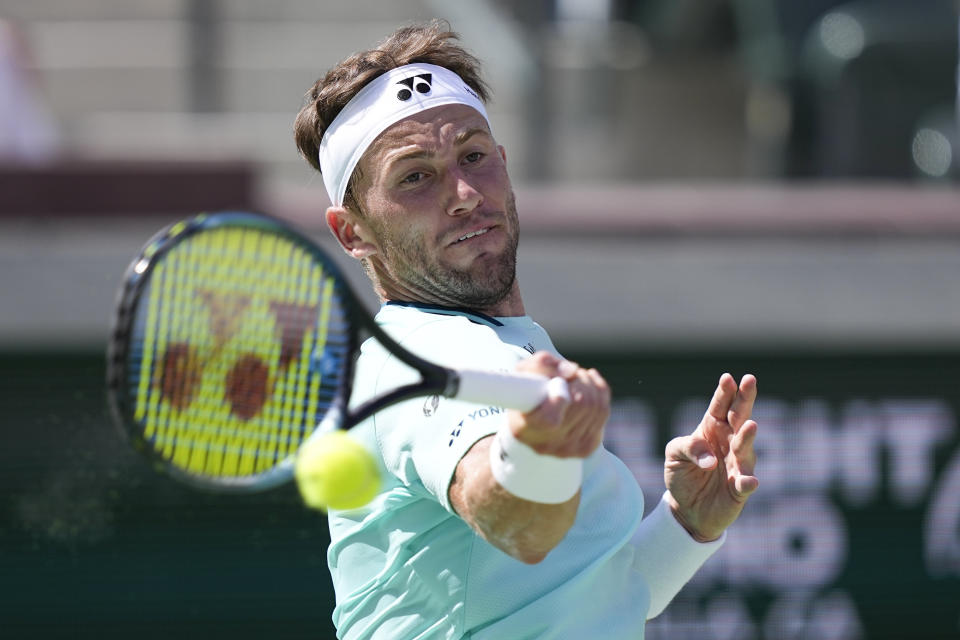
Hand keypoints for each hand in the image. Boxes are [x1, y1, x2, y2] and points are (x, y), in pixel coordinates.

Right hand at [508, 351, 609, 458]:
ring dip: (590, 384)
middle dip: (580, 380)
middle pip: (581, 404)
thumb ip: (541, 365)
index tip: (561, 382)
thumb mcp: (522, 373)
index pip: (550, 419)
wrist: (530, 425)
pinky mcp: (586, 448)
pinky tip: (590, 384)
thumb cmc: (524, 395)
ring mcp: (568, 450)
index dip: (560, 396)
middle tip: (572, 373)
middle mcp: (547, 445)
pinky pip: (603, 413)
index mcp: (525, 430)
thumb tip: (571, 370)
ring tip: (578, 377)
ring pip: (596, 407)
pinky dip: (600, 392)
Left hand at [664, 373, 758, 541]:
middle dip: (745, 399)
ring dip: (747, 438)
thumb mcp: (674, 455)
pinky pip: (745, 484)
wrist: (686, 510)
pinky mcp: (740, 489)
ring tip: (749, 425)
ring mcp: (737, 465)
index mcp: (711, 429)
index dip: (725, 393)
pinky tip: (749, 480)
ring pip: (745, 449)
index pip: (719, 407)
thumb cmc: (682, 475)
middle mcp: (729, 443)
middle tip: (750, 380)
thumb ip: (688, 448)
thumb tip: (710, 459)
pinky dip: (747, 481)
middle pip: (739, 417)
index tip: (728, 378)